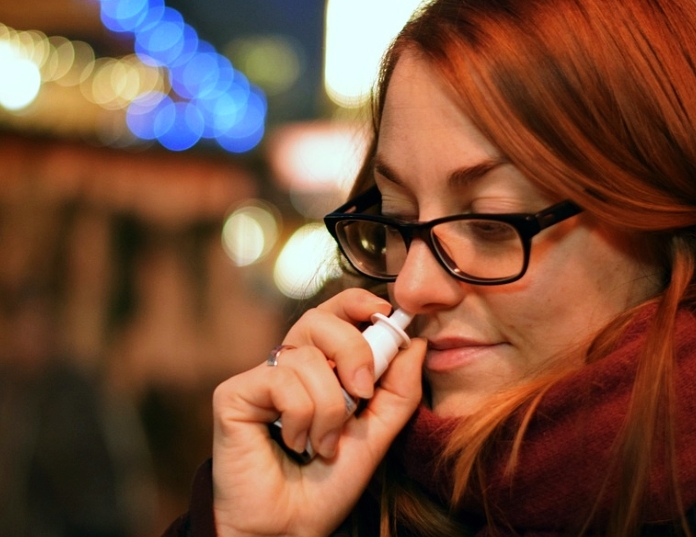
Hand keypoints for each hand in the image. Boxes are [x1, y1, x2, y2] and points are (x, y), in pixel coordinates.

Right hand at [211, 288, 425, 536]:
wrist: (290, 527)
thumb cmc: (329, 482)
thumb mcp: (376, 434)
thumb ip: (398, 390)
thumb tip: (417, 342)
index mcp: (320, 366)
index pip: (334, 313)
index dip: (357, 303)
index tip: (384, 312)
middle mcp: (288, 365)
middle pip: (318, 319)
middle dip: (353, 350)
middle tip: (361, 393)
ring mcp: (260, 377)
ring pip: (307, 360)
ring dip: (328, 410)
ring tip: (321, 445)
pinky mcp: (235, 393)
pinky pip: (281, 382)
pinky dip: (301, 418)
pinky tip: (293, 443)